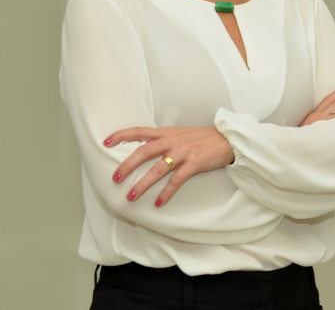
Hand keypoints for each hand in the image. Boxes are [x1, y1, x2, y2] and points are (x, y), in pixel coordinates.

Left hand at [103, 126, 234, 207]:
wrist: (228, 139)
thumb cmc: (203, 139)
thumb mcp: (181, 134)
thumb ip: (164, 140)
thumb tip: (144, 151)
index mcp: (167, 132)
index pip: (139, 131)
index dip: (121, 135)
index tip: (105, 142)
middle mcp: (173, 140)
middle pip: (144, 152)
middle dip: (127, 166)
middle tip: (115, 178)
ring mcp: (184, 152)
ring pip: (158, 168)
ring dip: (143, 184)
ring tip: (131, 196)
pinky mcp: (195, 163)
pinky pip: (177, 180)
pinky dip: (166, 192)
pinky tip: (158, 203)